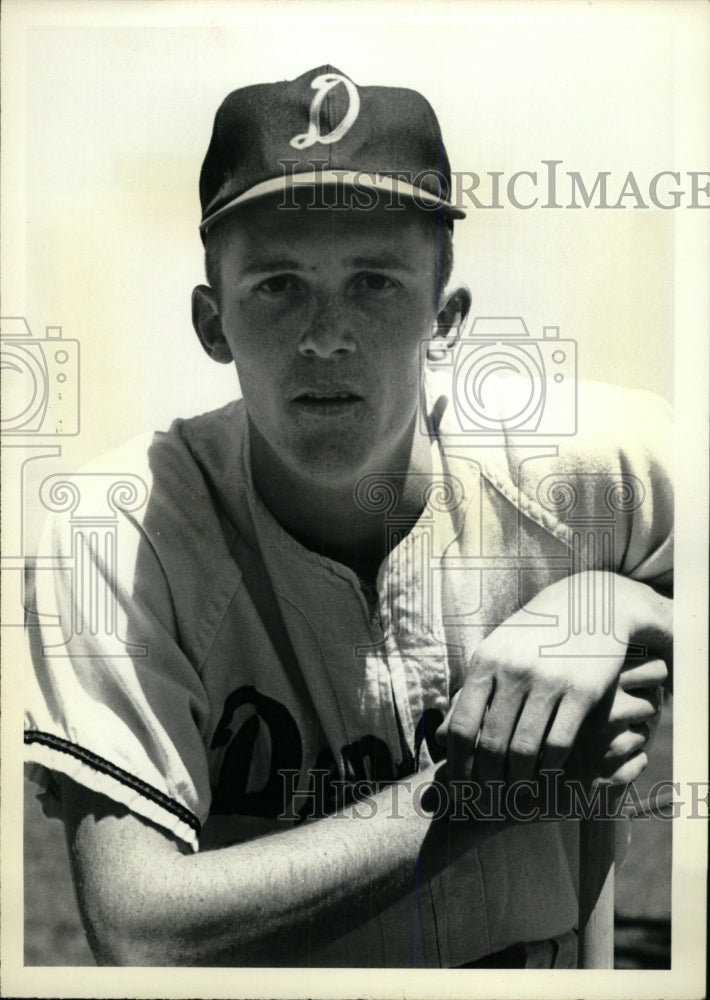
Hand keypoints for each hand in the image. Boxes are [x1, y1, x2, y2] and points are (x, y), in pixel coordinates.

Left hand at [437, 573, 669, 787]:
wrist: (592, 604)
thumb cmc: (536, 635)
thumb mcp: (497, 652)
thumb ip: (470, 692)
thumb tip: (441, 737)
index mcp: (486, 660)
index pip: (463, 724)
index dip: (459, 762)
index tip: (462, 784)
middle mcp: (514, 670)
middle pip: (491, 742)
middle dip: (486, 778)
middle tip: (487, 800)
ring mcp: (549, 680)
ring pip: (525, 749)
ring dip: (517, 779)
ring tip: (514, 793)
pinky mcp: (583, 692)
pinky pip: (559, 743)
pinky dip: (549, 767)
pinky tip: (546, 775)